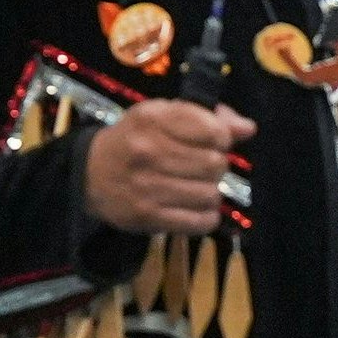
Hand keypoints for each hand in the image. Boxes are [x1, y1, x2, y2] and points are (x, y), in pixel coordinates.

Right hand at [84, 100, 255, 236]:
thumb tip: (248, 129)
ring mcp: (147, 186)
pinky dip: (205, 218)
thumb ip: (208, 117)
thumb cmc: (135, 140)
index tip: (210, 142)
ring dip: (210, 193)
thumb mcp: (163, 115)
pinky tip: (195, 209)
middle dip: (215, 167)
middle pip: (215, 164)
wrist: (89, 174)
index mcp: (153, 119)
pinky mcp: (148, 216)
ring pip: (210, 194)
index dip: (220, 139)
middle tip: (201, 168)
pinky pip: (199, 222)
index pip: (214, 131)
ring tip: (195, 188)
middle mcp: (149, 151)